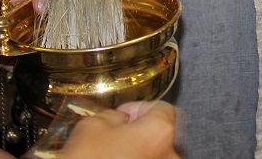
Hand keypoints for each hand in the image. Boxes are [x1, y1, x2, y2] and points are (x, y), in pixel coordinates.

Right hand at [63, 101, 179, 158]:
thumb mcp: (91, 126)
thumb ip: (112, 115)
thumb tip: (118, 119)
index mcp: (160, 132)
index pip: (161, 108)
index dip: (138, 108)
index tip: (122, 114)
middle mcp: (169, 155)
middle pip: (159, 134)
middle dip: (137, 133)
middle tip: (113, 136)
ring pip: (153, 155)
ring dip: (135, 152)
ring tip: (110, 155)